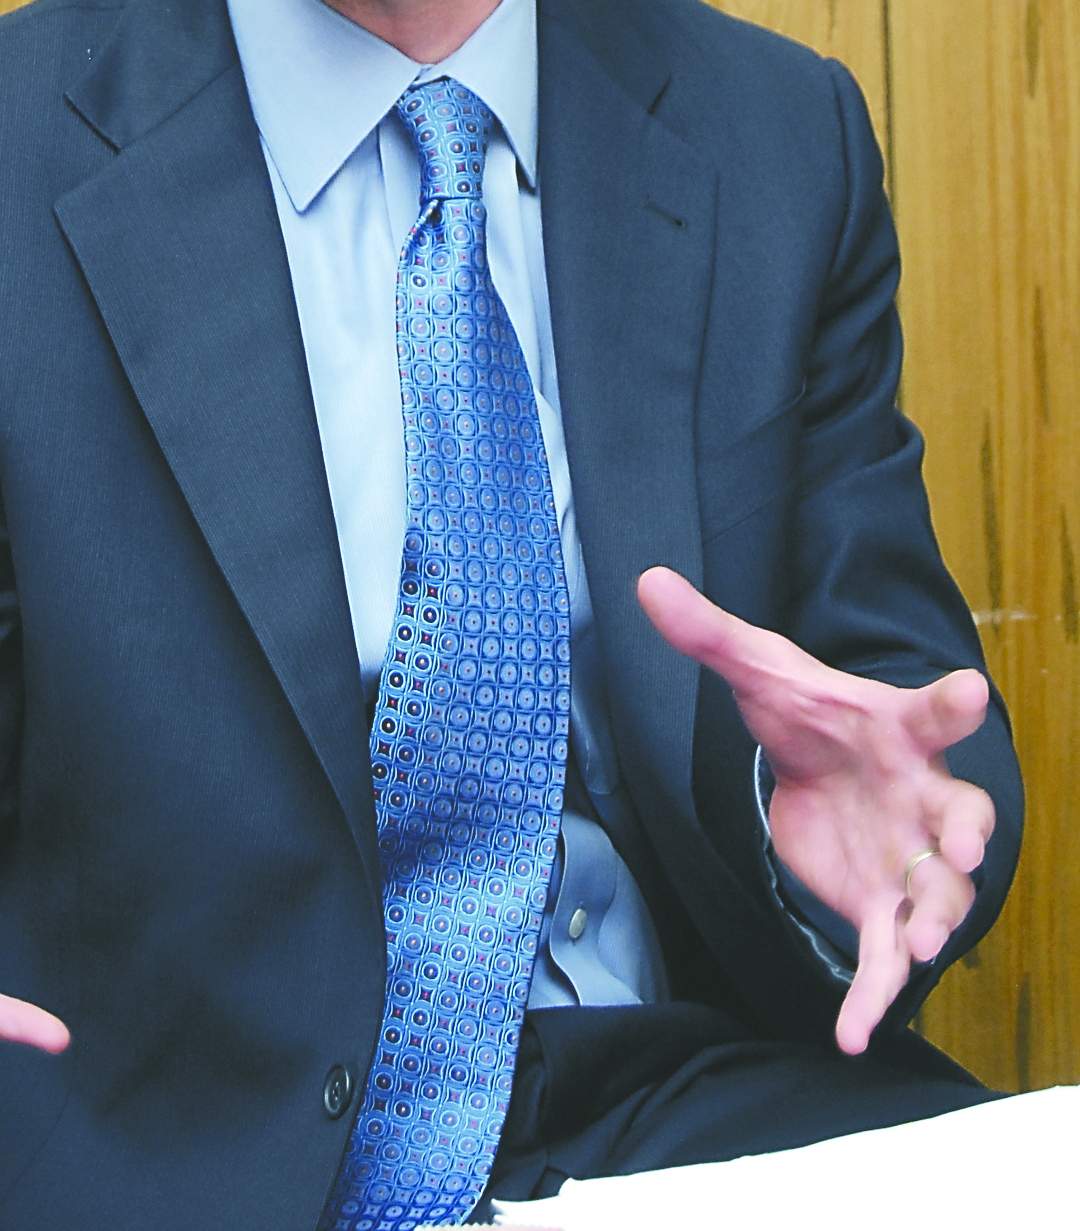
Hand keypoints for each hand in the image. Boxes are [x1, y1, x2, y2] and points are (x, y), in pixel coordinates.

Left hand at [637, 566, 993, 1055]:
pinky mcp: (880, 904)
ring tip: (921, 945)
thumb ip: (708, 632)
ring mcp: (910, 856)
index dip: (952, 701)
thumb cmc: (810, 714)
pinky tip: (853, 1035)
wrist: (819, 766)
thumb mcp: (758, 670)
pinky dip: (873, 996)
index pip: (933, 709)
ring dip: (937, 917)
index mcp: (898, 727)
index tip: (969, 691)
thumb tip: (646, 580)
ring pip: (939, 892)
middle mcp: (922, 795)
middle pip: (963, 813)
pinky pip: (884, 956)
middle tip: (963, 849)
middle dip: (967, 834)